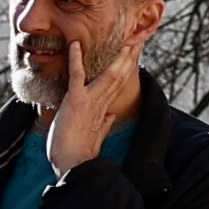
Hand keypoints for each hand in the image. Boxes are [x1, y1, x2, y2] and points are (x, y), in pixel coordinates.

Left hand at [42, 36, 142, 172]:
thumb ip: (103, 124)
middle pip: (118, 78)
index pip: (118, 87)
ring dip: (116, 58)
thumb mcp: (94, 137)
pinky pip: (76, 76)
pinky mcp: (75, 101)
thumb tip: (112, 115)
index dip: (127, 71)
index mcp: (103, 111)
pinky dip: (75, 59)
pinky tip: (75, 44)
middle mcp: (100, 104)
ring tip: (124, 41)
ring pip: (107, 75)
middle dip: (128, 60)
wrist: (72, 167)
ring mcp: (89, 102)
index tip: (134, 57)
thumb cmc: (76, 155)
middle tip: (136, 42)